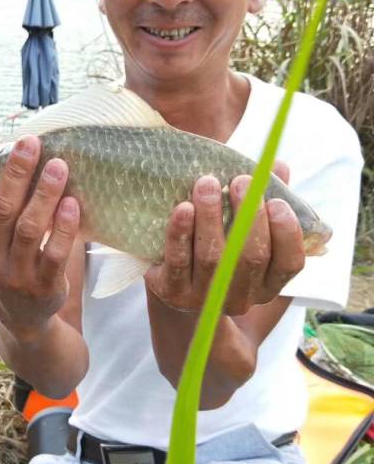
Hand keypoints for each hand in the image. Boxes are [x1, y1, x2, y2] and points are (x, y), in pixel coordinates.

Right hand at [0, 135, 79, 338]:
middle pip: (1, 211)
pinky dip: (64, 227)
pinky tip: (72, 203)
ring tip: (58, 165)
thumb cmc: (3, 268)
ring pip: (29, 229)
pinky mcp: (43, 287)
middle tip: (30, 142)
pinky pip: (54, 253)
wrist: (23, 320)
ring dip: (44, 194)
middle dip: (16, 174)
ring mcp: (15, 277)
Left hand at [145, 162, 305, 315]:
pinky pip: (178, 262)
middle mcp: (242, 297)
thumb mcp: (244, 224)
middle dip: (249, 216)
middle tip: (241, 181)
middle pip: (252, 258)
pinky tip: (183, 208)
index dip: (287, 233)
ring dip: (211, 216)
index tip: (277, 201)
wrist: (174, 281)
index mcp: (268, 282)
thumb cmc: (219, 243)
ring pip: (213, 258)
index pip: (289, 263)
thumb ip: (264, 198)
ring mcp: (207, 298)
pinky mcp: (174, 293)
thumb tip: (278, 166)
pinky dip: (181, 233)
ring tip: (207, 183)